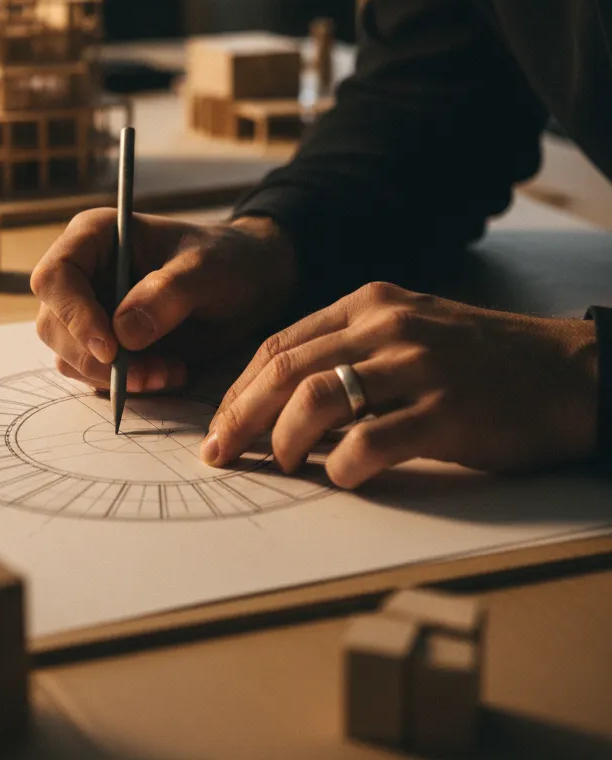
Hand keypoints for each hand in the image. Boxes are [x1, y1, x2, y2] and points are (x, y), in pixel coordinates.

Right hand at [31, 208, 297, 392]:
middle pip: (53, 325)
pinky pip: (96, 375)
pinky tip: (169, 372)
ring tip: (168, 372)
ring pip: (70, 357)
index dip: (73, 315)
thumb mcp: (205, 269)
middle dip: (97, 359)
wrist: (249, 284)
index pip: (55, 276)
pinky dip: (128, 384)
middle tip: (148, 373)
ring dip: (114, 378)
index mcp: (95, 237)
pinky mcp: (106, 344)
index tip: (111, 349)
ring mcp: (90, 311)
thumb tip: (124, 334)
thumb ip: (167, 294)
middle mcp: (83, 274)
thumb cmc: (225, 260)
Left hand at [201, 281, 598, 486]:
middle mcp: (387, 326)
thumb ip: (352, 350)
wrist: (564, 372)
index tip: (219, 423)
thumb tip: (284, 400)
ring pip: (317, 399)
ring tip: (280, 465)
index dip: (239, 387)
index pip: (281, 343)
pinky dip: (342, 466)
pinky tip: (339, 478)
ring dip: (283, 440)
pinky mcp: (447, 411)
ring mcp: (417, 366)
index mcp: (370, 304)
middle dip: (240, 415)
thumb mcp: (410, 330)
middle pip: (286, 370)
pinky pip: (371, 442)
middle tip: (219, 453)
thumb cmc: (482, 360)